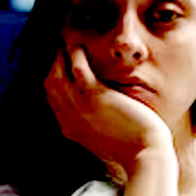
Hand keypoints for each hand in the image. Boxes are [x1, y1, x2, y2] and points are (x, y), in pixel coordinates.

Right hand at [45, 45, 173, 175]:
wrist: (145, 154)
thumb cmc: (133, 148)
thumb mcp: (105, 139)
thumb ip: (95, 125)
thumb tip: (97, 116)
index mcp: (72, 129)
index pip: (53, 99)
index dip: (54, 80)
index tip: (59, 67)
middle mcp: (70, 118)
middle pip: (50, 85)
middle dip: (52, 65)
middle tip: (59, 48)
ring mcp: (80, 108)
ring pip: (58, 75)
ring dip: (60, 56)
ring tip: (65, 41)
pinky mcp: (96, 97)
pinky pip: (77, 69)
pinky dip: (74, 55)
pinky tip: (79, 46)